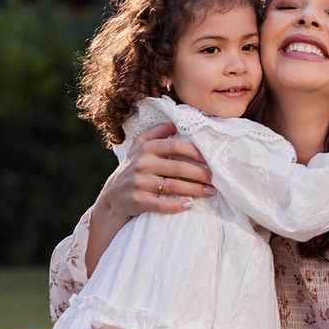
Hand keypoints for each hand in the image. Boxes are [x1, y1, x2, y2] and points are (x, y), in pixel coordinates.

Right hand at [86, 122, 214, 268]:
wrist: (113, 196)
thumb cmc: (132, 168)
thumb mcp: (139, 146)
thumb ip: (156, 132)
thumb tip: (175, 122)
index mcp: (146, 148)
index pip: (175, 146)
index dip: (195, 152)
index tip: (209, 158)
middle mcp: (142, 164)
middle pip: (178, 168)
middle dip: (200, 173)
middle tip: (215, 178)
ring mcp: (140, 183)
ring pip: (173, 187)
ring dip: (195, 190)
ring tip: (210, 191)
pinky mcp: (139, 201)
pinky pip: (160, 205)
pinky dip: (176, 206)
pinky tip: (189, 205)